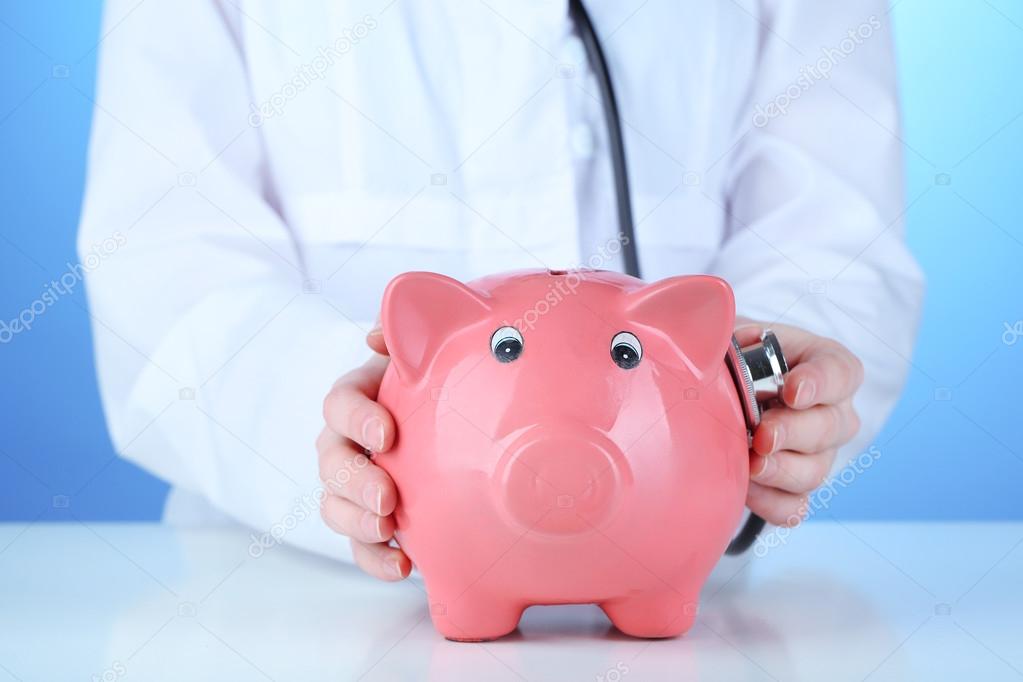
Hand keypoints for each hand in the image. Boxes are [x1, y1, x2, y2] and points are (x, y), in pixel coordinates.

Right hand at [317, 325, 411, 579]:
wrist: (448, 421)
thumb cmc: (430, 383)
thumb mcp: (421, 356)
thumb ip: (403, 340)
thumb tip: (378, 334)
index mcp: (357, 398)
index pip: (340, 404)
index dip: (357, 419)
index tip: (388, 435)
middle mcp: (344, 441)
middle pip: (331, 462)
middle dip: (355, 481)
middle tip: (387, 498)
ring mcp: (351, 484)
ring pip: (335, 506)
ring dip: (357, 523)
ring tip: (389, 532)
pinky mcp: (367, 520)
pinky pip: (360, 545)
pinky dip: (376, 560)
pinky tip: (405, 567)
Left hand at [736, 320, 863, 526]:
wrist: (718, 392)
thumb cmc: (732, 356)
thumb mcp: (731, 333)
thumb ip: (728, 330)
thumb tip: (714, 336)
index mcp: (823, 365)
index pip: (841, 372)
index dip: (821, 382)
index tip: (793, 390)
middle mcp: (831, 411)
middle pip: (831, 427)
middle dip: (794, 432)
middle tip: (762, 435)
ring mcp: (817, 453)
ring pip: (815, 471)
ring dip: (781, 471)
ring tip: (748, 464)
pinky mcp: (793, 488)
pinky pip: (794, 507)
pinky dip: (770, 502)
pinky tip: (745, 488)